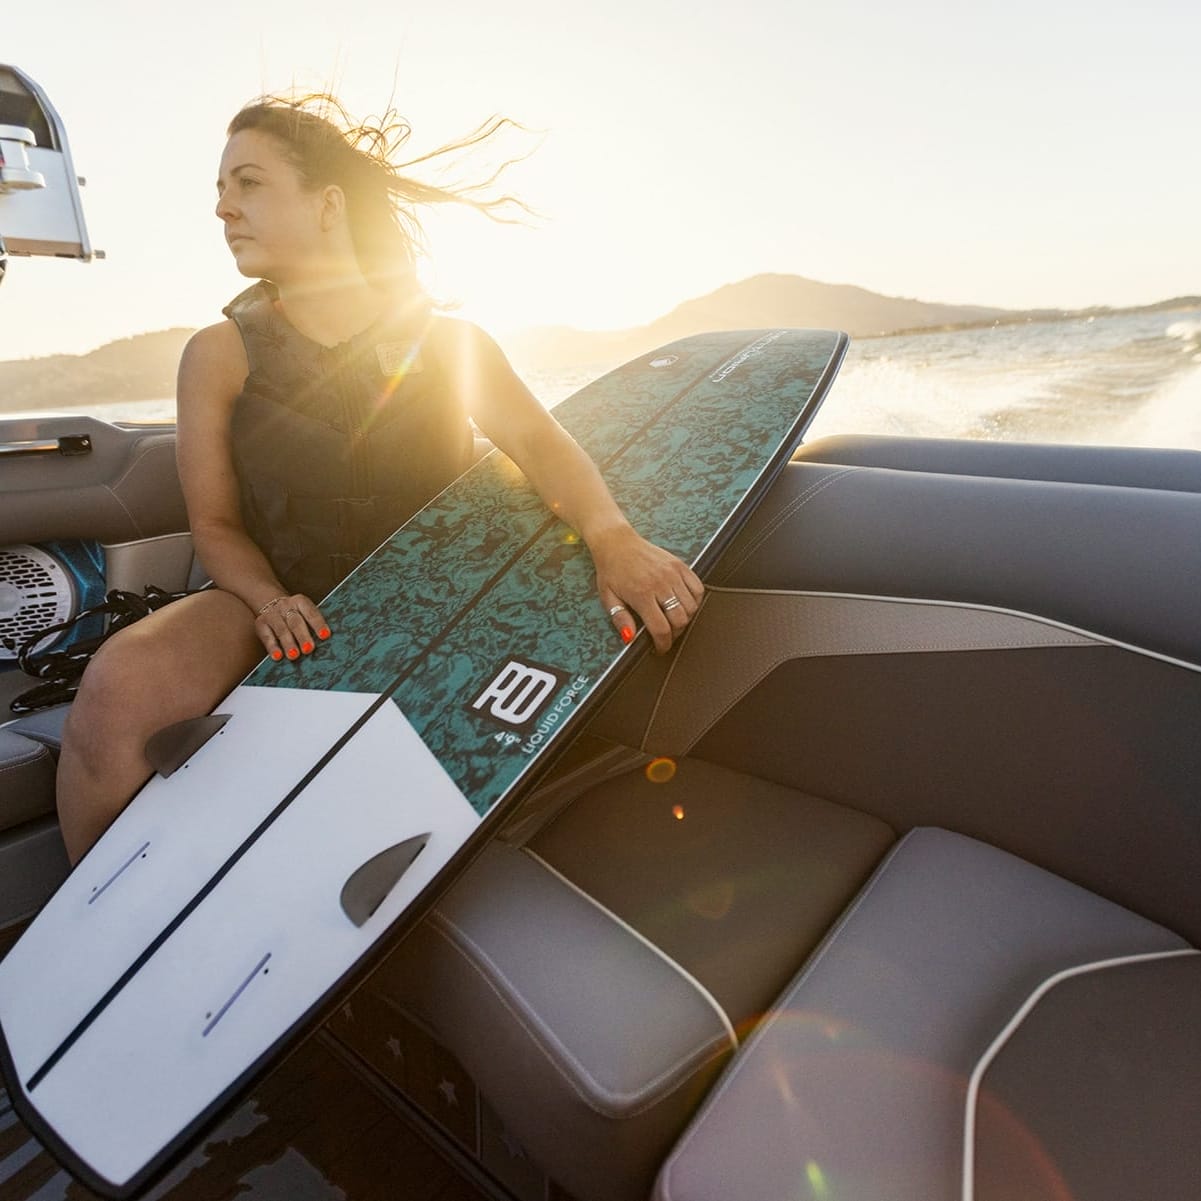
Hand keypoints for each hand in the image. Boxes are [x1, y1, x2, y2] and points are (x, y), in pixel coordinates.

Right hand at [253, 593, 329, 660]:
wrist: (271, 602)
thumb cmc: (297, 614)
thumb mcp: (305, 613)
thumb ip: (313, 624)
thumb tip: (327, 644)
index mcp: (301, 601)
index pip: (311, 613)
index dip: (318, 624)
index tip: (326, 636)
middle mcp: (286, 606)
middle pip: (295, 622)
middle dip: (303, 636)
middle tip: (309, 649)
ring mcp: (272, 614)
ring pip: (282, 630)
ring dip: (288, 644)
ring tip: (294, 656)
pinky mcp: (261, 623)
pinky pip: (267, 637)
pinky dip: (272, 648)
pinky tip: (278, 657)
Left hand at [590, 526, 703, 653]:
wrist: (617, 542)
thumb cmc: (611, 570)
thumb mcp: (608, 597)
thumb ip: (620, 619)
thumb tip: (630, 638)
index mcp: (641, 594)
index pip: (661, 628)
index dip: (663, 644)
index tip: (660, 648)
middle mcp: (660, 584)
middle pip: (680, 620)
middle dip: (675, 634)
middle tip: (666, 635)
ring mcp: (673, 573)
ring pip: (691, 606)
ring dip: (685, 618)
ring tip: (673, 620)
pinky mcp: (680, 565)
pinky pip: (698, 588)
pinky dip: (695, 601)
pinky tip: (684, 604)